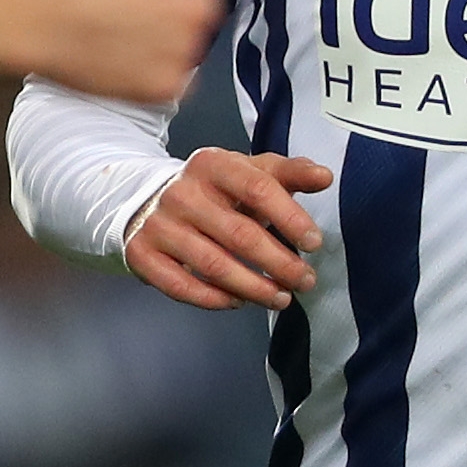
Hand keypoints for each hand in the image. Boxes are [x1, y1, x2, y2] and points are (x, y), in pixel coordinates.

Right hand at [22, 0, 225, 105]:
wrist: (39, 16)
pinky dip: (151, 72)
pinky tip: (120, 59)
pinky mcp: (167, 83)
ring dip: (164, 38)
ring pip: (187, 42)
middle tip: (132, 4)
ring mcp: (186, 46)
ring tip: (119, 32)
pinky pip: (170, 79)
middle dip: (175, 2)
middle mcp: (200, 0)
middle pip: (202, 1)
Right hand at [127, 147, 331, 309]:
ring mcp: (159, 225)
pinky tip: (239, 302)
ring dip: (254, 288)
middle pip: (240, 234)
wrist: (147, 199)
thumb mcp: (248, 172)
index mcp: (212, 164)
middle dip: (280, 264)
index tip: (314, 243)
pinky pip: (182, 286)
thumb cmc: (212, 190)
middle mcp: (182, 193)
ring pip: (214, 266)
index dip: (290, 218)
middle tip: (305, 281)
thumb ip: (288, 174)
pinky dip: (215, 299)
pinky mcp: (143, 255)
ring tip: (281, 298)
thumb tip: (323, 177)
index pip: (258, 188)